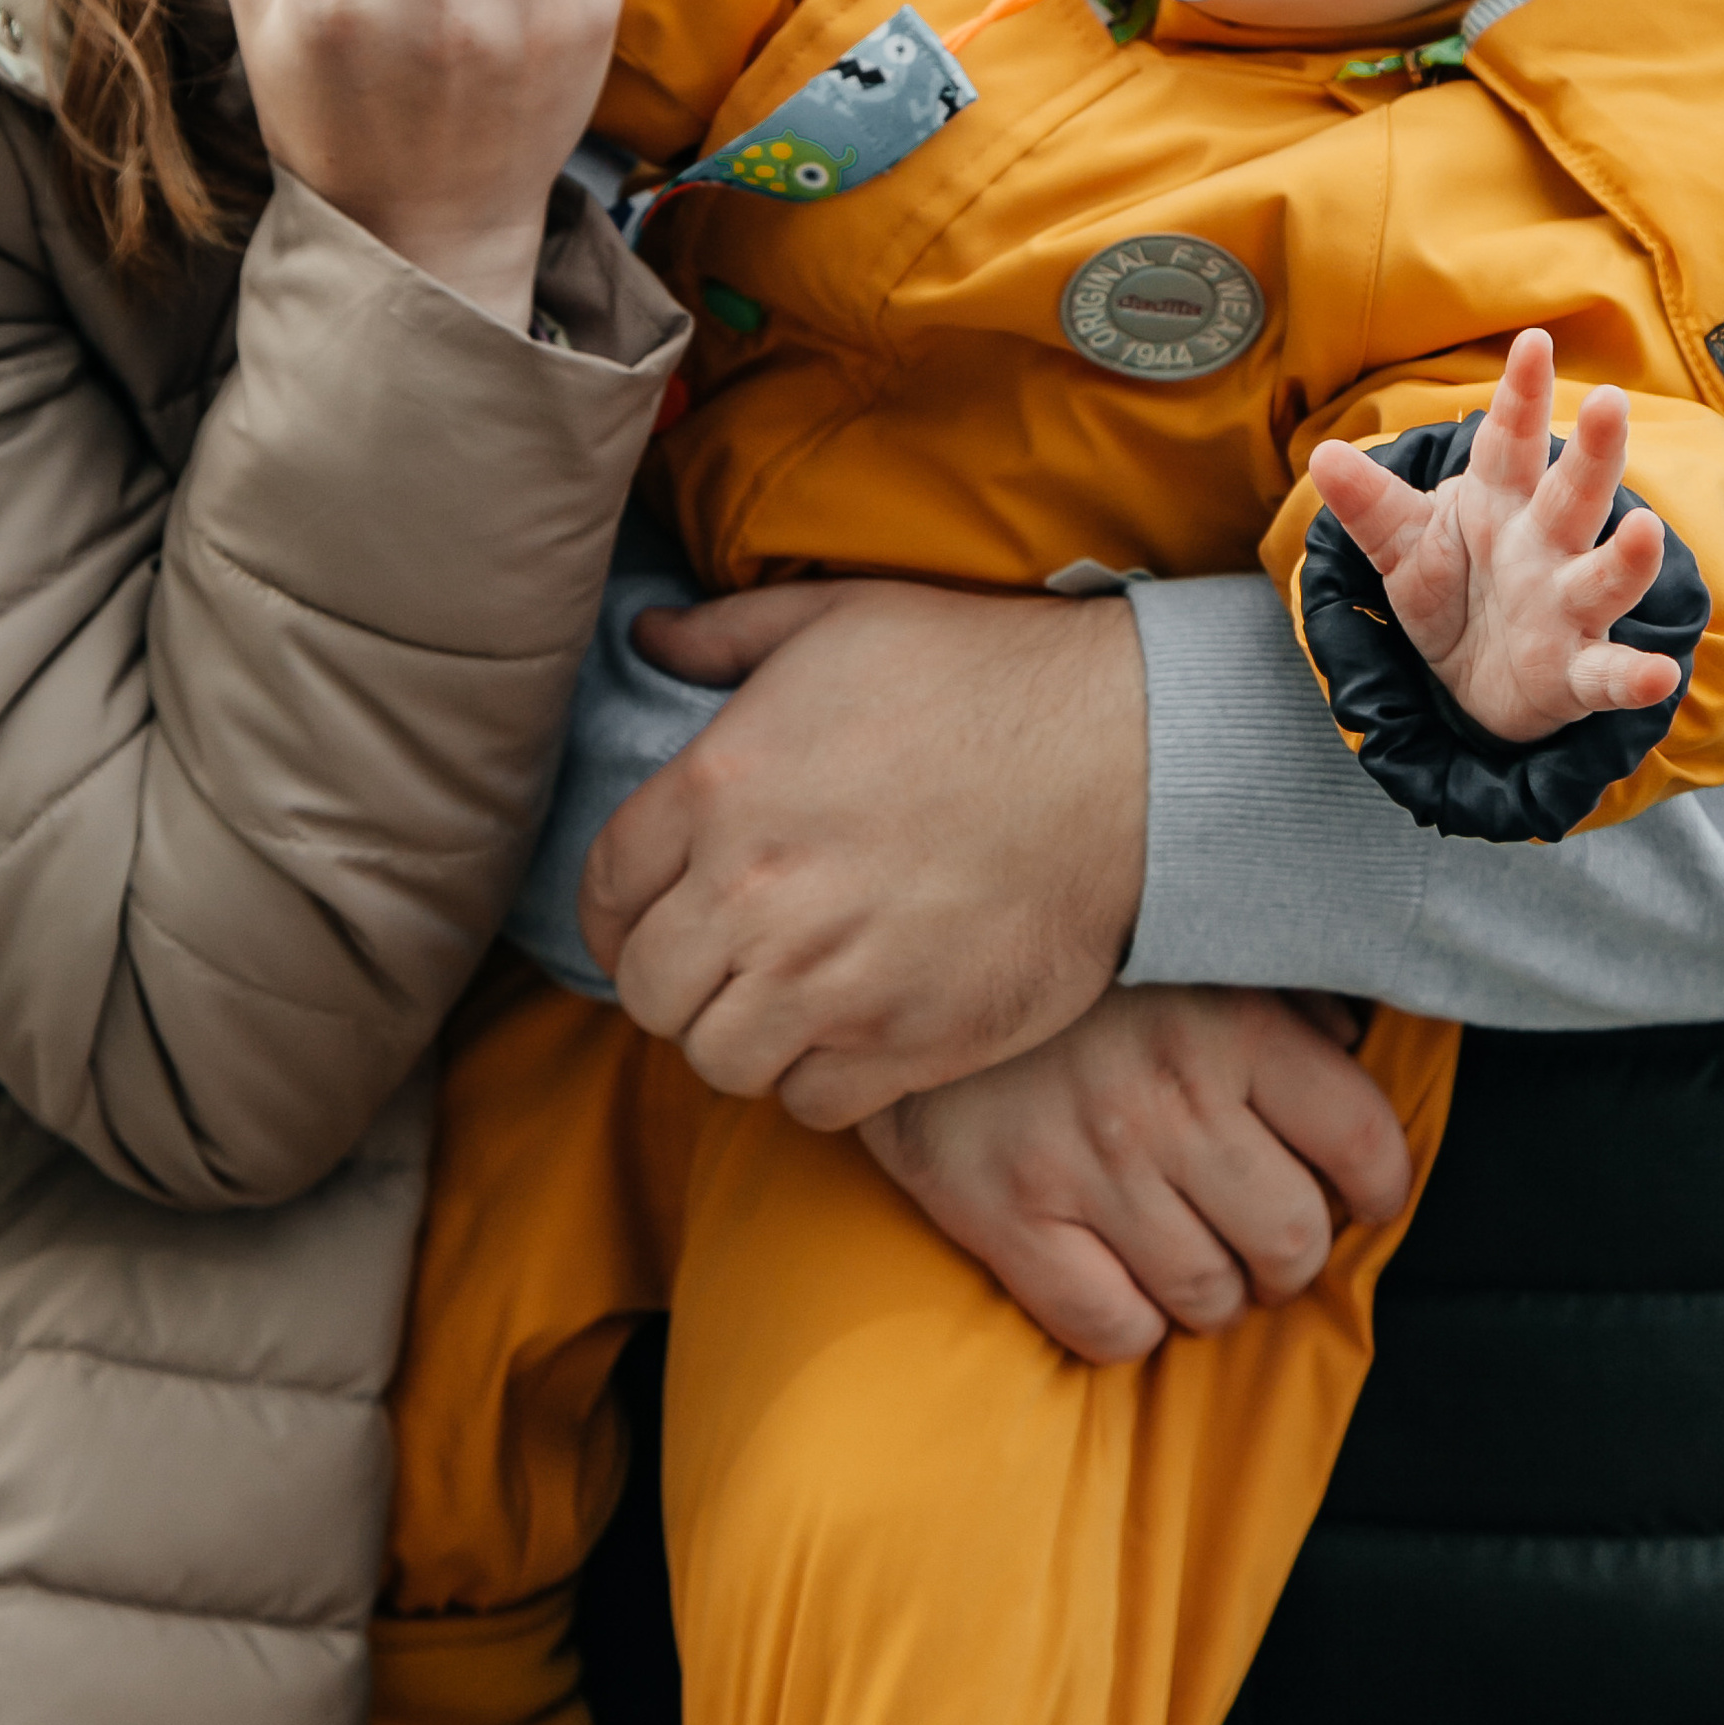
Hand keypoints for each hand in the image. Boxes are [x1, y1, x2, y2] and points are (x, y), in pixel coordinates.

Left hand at [579, 577, 1148, 1127]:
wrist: (1119, 757)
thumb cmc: (978, 674)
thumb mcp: (835, 618)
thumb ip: (723, 634)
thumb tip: (646, 638)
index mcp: (718, 790)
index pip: (604, 890)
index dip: (616, 909)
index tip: (644, 914)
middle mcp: (754, 897)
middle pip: (646, 991)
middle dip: (668, 977)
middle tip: (714, 958)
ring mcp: (829, 983)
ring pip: (717, 1059)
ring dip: (735, 1034)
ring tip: (774, 1000)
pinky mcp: (905, 1044)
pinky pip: (810, 1106)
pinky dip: (815, 1081)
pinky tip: (843, 1032)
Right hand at [858, 984, 1411, 1363]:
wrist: (896, 951)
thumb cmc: (1066, 959)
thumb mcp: (1185, 944)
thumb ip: (1281, 993)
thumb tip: (1351, 1043)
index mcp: (1230, 1023)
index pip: (1361, 1141)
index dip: (1380, 1185)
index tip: (1364, 1193)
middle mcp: (1169, 1100)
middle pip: (1293, 1239)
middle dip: (1293, 1255)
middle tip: (1267, 1236)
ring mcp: (1087, 1165)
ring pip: (1208, 1296)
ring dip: (1216, 1294)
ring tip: (1195, 1258)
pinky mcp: (1007, 1216)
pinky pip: (1112, 1330)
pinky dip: (1134, 1325)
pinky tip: (1123, 1279)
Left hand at [1308, 329, 1678, 741]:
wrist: (1469, 682)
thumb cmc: (1451, 590)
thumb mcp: (1402, 544)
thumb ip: (1371, 503)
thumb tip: (1320, 453)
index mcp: (1501, 503)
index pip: (1510, 442)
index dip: (1521, 395)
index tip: (1533, 342)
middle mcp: (1544, 547)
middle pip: (1573, 494)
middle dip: (1592, 452)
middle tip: (1608, 402)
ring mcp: (1566, 608)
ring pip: (1604, 576)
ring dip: (1628, 557)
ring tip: (1645, 528)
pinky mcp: (1573, 673)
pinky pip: (1607, 674)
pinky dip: (1635, 676)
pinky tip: (1659, 675)